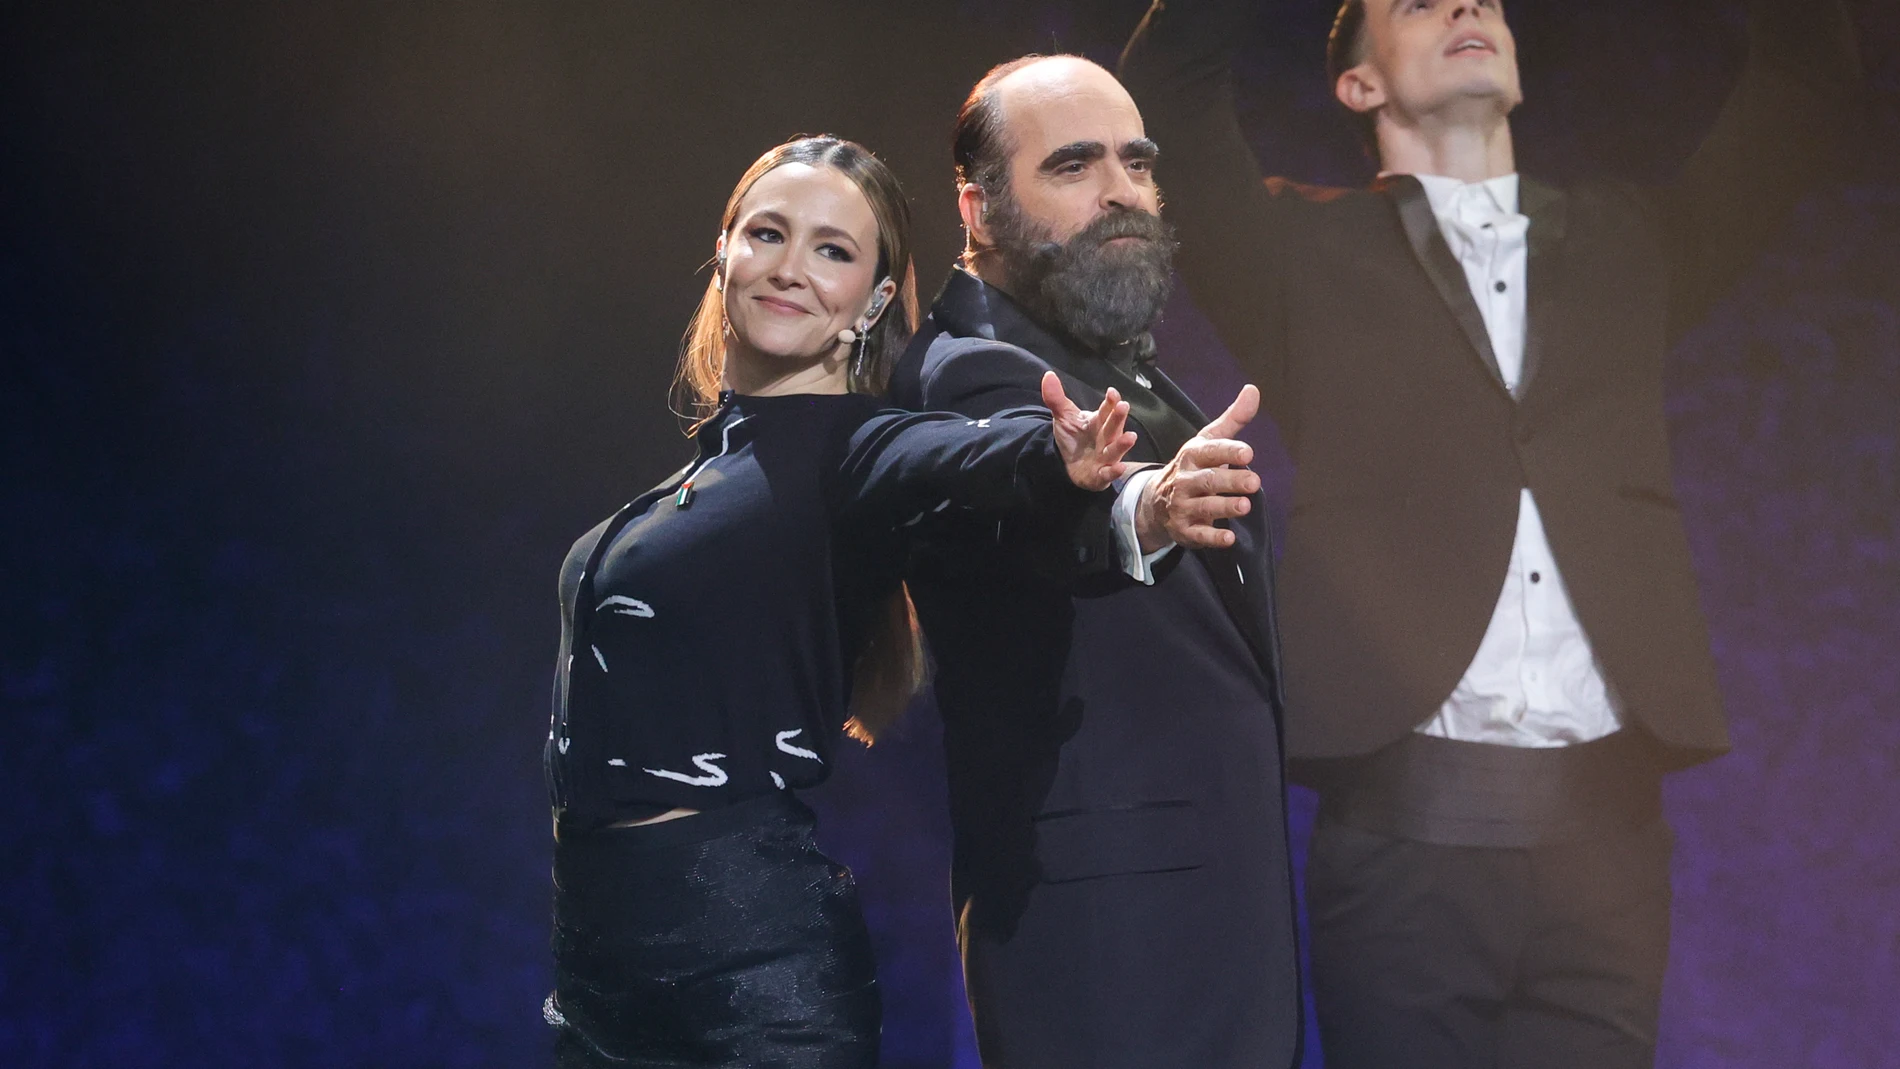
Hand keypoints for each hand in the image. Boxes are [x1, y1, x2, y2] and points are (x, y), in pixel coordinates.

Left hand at [1042, 371, 1137, 491]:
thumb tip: (1048, 375)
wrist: (1068, 466)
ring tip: (1131, 437)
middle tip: (1123, 406)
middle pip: (1112, 427)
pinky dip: (1114, 471)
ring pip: (1115, 450)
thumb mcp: (1063, 417)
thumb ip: (1056, 398)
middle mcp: (1105, 439)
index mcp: (1098, 422)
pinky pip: (1108, 474)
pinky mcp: (1100, 475)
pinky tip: (1120, 467)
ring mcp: (1104, 457)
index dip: (1110, 402)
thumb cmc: (1073, 439)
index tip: (1112, 393)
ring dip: (1122, 444)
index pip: (1106, 410)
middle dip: (1118, 418)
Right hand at [1135, 384, 1260, 550]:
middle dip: (1231, 481)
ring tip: (1246, 506)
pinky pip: (1199, 535)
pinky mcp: (1185, 530)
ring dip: (1226, 507)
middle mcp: (1185, 480)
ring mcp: (1183, 506)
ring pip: (1205, 506)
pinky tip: (1230, 538)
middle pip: (1209, 480)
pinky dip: (1213, 537)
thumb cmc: (1192, 467)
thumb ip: (1233, 419)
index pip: (1210, 452)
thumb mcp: (1207, 441)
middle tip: (1255, 482)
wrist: (1156, 502)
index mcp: (1192, 455)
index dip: (1228, 452)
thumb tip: (1253, 390)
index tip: (1248, 453)